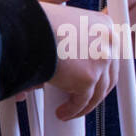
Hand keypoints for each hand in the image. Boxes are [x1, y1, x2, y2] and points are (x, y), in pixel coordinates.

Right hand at [37, 3, 118, 119]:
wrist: (27, 28)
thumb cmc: (38, 23)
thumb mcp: (63, 24)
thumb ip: (73, 39)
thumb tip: (68, 62)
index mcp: (103, 24)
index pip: (109, 52)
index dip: (100, 68)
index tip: (92, 77)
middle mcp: (107, 41)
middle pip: (108, 74)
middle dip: (96, 89)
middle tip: (82, 96)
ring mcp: (100, 60)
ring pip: (97, 92)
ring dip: (84, 104)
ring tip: (69, 108)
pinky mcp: (88, 78)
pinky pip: (82, 101)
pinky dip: (72, 110)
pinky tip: (62, 112)